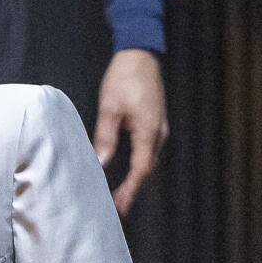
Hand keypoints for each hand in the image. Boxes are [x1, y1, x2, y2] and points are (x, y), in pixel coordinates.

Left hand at [92, 49, 166, 213]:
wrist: (140, 54)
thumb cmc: (123, 78)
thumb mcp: (110, 108)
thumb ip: (106, 137)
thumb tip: (101, 163)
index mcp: (149, 132)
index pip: (141, 170)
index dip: (130, 191)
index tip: (119, 208)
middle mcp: (159, 133)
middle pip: (146, 168)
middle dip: (132, 189)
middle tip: (115, 208)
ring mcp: (159, 127)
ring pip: (148, 159)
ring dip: (135, 177)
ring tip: (118, 193)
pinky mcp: (155, 122)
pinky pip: (148, 149)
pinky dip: (137, 163)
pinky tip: (125, 168)